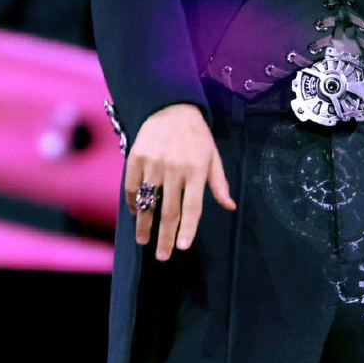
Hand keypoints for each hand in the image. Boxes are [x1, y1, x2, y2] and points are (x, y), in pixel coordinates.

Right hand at [125, 103, 236, 260]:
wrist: (170, 106)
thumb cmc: (196, 134)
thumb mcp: (213, 156)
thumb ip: (219, 183)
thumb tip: (229, 207)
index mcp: (197, 170)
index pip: (192, 207)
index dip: (187, 229)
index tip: (182, 247)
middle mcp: (175, 169)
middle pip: (169, 211)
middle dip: (165, 237)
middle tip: (163, 256)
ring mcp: (154, 164)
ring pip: (149, 203)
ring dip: (145, 225)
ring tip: (144, 241)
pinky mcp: (136, 158)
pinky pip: (133, 187)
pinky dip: (134, 203)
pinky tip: (136, 213)